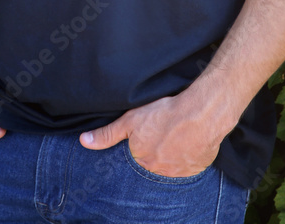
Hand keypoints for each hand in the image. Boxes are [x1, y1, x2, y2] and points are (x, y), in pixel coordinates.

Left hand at [78, 91, 224, 177]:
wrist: (200, 114)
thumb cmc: (165, 113)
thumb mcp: (131, 120)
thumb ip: (107, 134)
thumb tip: (84, 141)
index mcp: (142, 160)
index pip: (137, 158)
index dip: (142, 145)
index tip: (149, 135)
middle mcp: (159, 171)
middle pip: (154, 162)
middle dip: (156, 150)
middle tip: (163, 133)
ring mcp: (179, 171)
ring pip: (172, 164)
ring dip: (172, 153)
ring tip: (176, 134)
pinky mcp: (197, 167)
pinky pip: (189, 164)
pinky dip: (188, 154)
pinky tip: (188, 140)